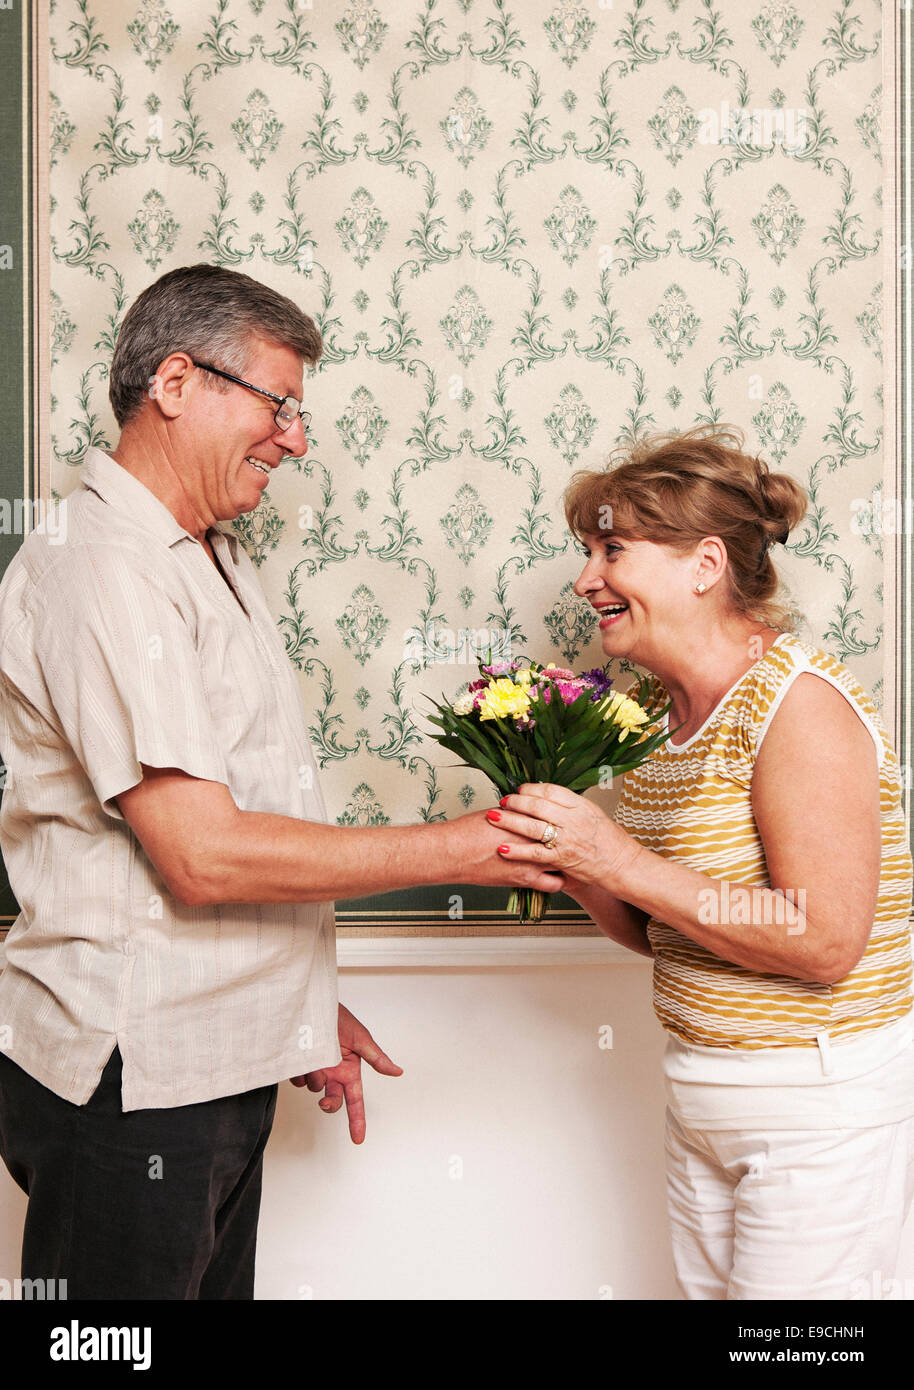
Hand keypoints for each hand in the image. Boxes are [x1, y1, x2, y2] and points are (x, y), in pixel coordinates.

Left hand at [288, 1003, 402, 1143]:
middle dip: (329, 1104)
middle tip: (325, 1101)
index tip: (358, 1139)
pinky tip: (302, 1057)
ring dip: (314, 1077)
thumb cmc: (339, 1017)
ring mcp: (315, 1069)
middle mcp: (333, 1073)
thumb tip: (398, 1072)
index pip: (355, 1101)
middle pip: (332, 1101)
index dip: (357, 1120)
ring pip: (313, 1088)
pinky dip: (300, 1071)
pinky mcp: (299, 1065)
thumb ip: (377, 1058)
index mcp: (349, 1070)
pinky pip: (298, 1078)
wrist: (311, 1006)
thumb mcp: (361, 1039)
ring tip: (315, 1058)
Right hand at [446, 809, 565, 893]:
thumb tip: (527, 812)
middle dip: (570, 842)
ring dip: (565, 862)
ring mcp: (532, 860)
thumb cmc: (470, 831)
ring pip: (564, 863)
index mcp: (529, 819)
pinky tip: (552, 877)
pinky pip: (553, 884)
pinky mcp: (525, 879)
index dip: (565, 822)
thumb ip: (519, 815)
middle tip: (572, 843)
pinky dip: (556, 881)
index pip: (558, 818)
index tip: (567, 824)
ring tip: (564, 861)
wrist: (454, 851)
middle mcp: (534, 839)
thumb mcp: (499, 814)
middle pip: (566, 840)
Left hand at [490, 783, 642, 891]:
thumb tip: (550, 797)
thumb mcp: (594, 815)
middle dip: (515, 801)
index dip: (532, 789)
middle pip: (537, 805)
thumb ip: (572, 806)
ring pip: (532, 825)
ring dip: (509, 820)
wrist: (622, 865)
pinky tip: (502, 848)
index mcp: (581, 805)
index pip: (551, 790)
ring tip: (493, 817)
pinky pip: (534, 853)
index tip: (521, 790)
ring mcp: (567, 839)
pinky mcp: (562, 859)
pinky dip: (517, 850)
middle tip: (503, 800)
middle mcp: (573, 819)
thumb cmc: (610, 842)